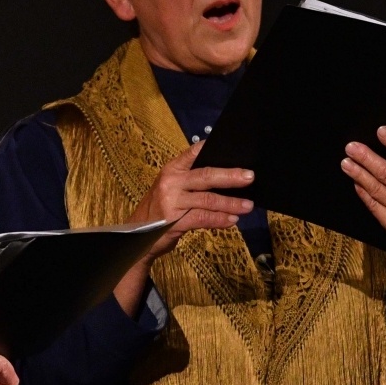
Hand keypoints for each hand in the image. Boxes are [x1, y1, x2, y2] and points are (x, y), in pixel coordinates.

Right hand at [114, 142, 253, 314]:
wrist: (136, 237)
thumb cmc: (159, 211)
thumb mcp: (170, 190)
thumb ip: (192, 182)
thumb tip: (227, 180)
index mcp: (171, 170)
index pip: (194, 153)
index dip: (212, 148)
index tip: (234, 147)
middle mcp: (171, 182)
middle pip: (205, 176)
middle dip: (230, 176)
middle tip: (250, 177)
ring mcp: (171, 202)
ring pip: (207, 199)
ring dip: (230, 202)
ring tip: (248, 205)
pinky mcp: (174, 221)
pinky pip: (202, 218)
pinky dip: (219, 219)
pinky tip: (232, 220)